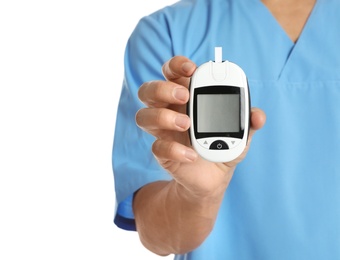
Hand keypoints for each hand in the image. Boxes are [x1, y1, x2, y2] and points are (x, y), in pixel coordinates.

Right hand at [136, 56, 265, 198]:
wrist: (214, 177)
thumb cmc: (223, 146)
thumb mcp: (240, 133)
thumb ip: (248, 121)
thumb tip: (257, 115)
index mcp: (186, 97)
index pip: (171, 73)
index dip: (176, 65)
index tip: (191, 69)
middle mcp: (169, 110)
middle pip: (149, 90)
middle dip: (163, 88)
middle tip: (185, 96)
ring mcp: (162, 131)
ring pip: (143, 116)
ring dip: (163, 116)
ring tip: (187, 124)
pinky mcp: (161, 152)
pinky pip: (157, 147)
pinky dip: (175, 150)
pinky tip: (192, 155)